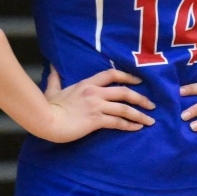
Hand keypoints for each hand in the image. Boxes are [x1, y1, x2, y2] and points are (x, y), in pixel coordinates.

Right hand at [37, 64, 153, 142]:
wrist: (45, 120)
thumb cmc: (48, 107)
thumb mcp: (52, 89)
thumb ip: (55, 78)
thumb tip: (52, 67)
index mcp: (87, 83)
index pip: (112, 74)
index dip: (128, 76)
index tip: (139, 82)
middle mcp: (95, 92)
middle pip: (124, 91)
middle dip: (141, 98)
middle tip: (151, 105)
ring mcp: (96, 106)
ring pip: (125, 108)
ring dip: (140, 115)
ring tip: (150, 120)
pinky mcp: (96, 120)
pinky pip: (118, 122)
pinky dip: (129, 125)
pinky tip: (137, 128)